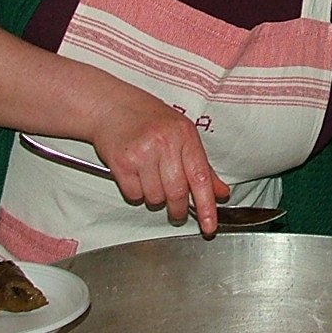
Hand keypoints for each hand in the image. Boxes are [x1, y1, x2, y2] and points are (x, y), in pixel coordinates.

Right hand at [87, 83, 229, 234]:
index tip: (210, 226)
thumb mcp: (182, 134)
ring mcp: (142, 152)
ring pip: (155, 197)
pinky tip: (136, 175)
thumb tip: (220, 192)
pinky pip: (134, 194)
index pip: (201, 177)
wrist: (110, 106)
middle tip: (177, 212)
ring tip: (150, 178)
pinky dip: (136, 192)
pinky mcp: (121, 162)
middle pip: (177, 193)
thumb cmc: (148, 119)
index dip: (207, 206)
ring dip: (155, 198)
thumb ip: (202, 165)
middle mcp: (165, 143)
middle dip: (178, 210)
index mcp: (185, 135)